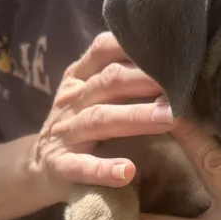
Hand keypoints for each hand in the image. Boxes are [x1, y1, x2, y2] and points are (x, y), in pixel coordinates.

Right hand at [31, 32, 173, 199]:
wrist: (37, 168)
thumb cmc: (80, 126)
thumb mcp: (93, 95)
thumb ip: (121, 77)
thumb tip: (173, 58)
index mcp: (81, 77)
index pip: (104, 49)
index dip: (136, 47)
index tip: (172, 50)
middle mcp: (72, 99)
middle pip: (109, 81)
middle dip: (147, 80)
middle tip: (183, 84)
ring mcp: (65, 133)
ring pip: (100, 120)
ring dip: (136, 117)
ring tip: (170, 119)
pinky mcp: (60, 167)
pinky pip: (82, 167)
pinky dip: (104, 169)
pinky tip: (127, 171)